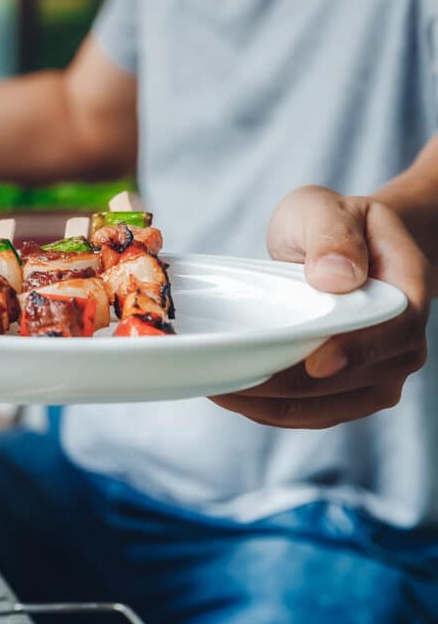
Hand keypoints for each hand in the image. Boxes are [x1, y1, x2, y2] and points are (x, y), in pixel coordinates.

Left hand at [212, 185, 432, 428]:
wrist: (349, 248)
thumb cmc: (335, 225)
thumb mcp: (326, 209)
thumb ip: (332, 235)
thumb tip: (337, 276)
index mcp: (406, 293)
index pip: (393, 333)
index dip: (355, 353)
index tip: (314, 362)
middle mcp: (401, 344)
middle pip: (352, 382)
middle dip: (289, 385)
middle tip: (228, 376)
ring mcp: (376, 375)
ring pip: (324, 408)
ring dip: (269, 405)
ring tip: (217, 386)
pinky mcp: (346, 394)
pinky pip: (307, 414)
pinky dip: (267, 410)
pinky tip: (230, 394)